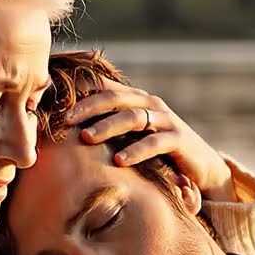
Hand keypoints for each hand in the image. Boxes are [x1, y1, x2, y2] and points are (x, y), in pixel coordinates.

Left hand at [64, 78, 238, 201]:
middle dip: (88, 107)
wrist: (200, 165)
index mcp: (135, 100)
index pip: (104, 89)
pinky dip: (137, 151)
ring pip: (133, 116)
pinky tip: (120, 161)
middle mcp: (150, 104)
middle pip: (115, 98)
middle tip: (65, 119)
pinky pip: (156, 142)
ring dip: (107, 127)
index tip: (54, 103)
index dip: (80, 93)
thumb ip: (107, 128)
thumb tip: (67, 129)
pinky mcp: (179, 140)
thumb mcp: (131, 137)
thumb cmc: (157, 151)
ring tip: (86, 138)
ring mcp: (166, 120)